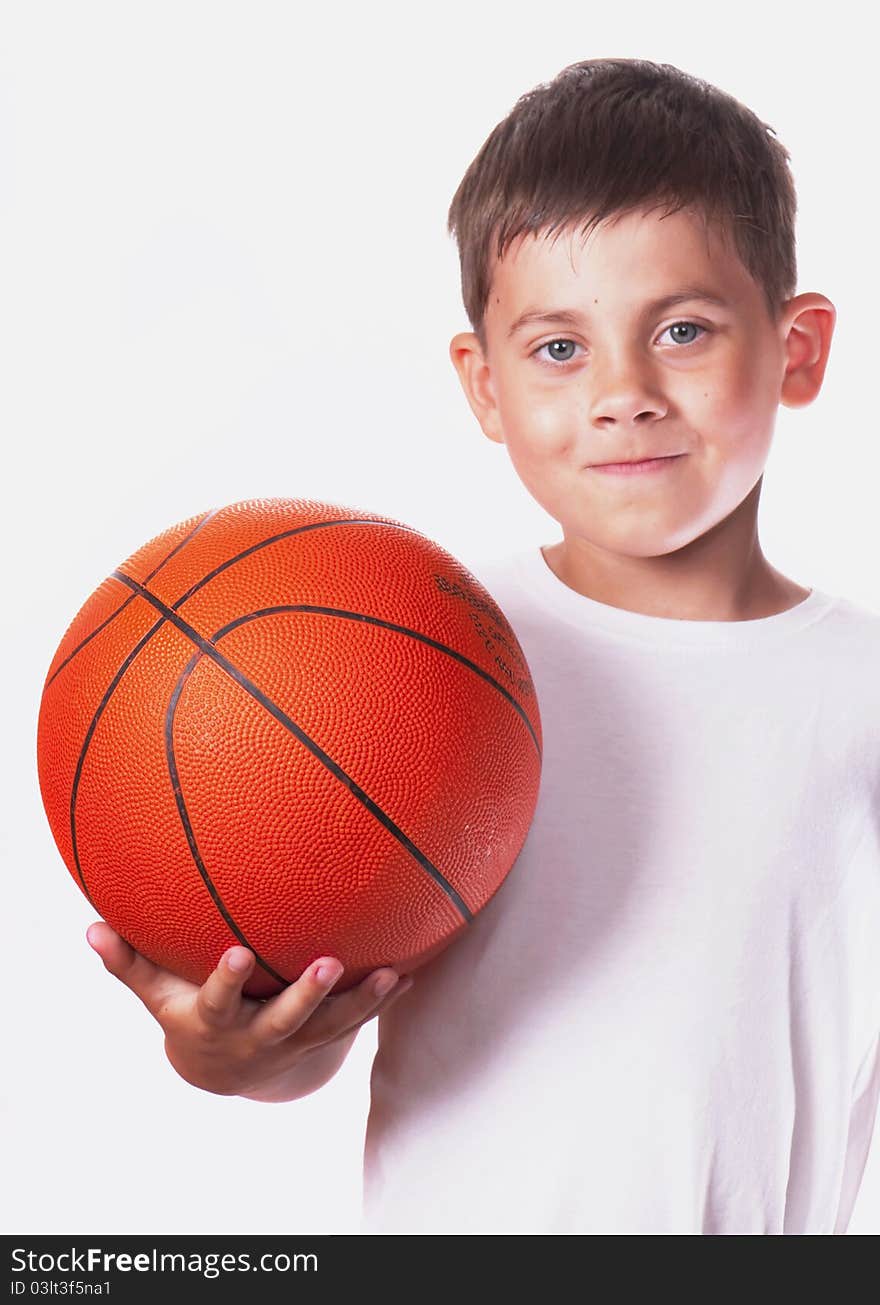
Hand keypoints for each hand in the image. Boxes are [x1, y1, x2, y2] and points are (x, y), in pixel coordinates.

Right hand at [86, 922, 412, 1097]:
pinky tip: (410, 974)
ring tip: (391, 975)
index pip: (219, 1000)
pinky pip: (355, 1023)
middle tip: (330, 965)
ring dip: (363, 1003)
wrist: (224, 1071)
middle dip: (308, 996)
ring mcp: (293, 1043)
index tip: (237, 952)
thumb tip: (91, 926)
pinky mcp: (320, 1041)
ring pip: (332, 1027)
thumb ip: (128, 963)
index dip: (229, 980)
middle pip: (286, 1021)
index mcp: (215, 1021)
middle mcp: (257, 1036)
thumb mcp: (156, 995)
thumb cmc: (185, 1013)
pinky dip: (381, 1003)